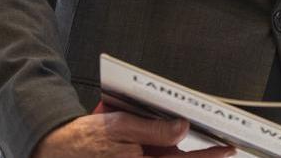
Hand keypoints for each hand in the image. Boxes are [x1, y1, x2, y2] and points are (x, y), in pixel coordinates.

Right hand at [33, 113, 235, 157]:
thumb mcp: (118, 126)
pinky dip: (166, 154)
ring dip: (181, 156)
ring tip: (204, 148)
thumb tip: (180, 128)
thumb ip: (151, 129)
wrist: (53, 149)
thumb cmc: (82, 139)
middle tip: (222, 149)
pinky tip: (171, 145)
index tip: (227, 149)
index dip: (208, 157)